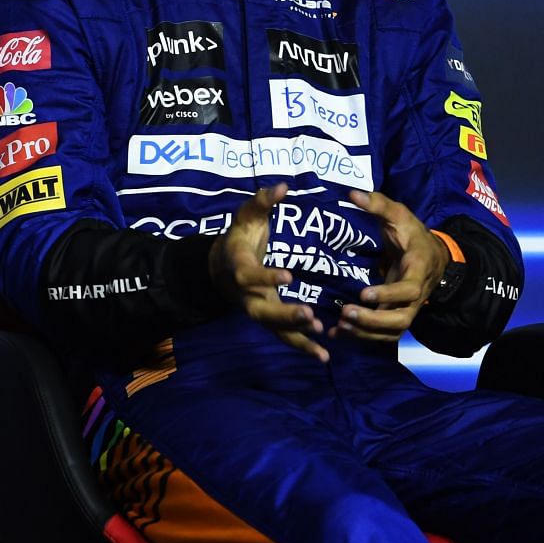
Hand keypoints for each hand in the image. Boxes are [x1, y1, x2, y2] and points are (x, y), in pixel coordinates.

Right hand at [208, 183, 328, 362]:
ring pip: (275, 327)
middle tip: (310, 315)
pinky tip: (324, 356)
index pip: (249, 276)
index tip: (289, 276)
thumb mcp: (245, 217)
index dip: (266, 277)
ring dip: (297, 334)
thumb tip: (283, 186)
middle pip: (262, 310)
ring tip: (320, 337)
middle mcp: (246, 294)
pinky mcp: (268, 319)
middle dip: (285, 314)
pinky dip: (302, 346)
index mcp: (239, 267)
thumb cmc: (238, 238)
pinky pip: (284, 336)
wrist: (220, 267)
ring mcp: (256, 310)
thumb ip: (262, 202)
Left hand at [330, 190, 448, 343]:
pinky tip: (338, 334)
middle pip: (401, 318)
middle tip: (346, 314)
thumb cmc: (411, 233)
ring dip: (366, 333)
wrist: (431, 255)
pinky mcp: (396, 314)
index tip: (364, 294)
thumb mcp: (399, 215)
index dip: (390, 294)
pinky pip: (384, 334)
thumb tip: (352, 194)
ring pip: (392, 330)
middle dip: (374, 320)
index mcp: (418, 269)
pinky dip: (363, 337)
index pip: (410, 288)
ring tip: (340, 327)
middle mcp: (416, 294)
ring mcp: (408, 307)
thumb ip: (378, 204)